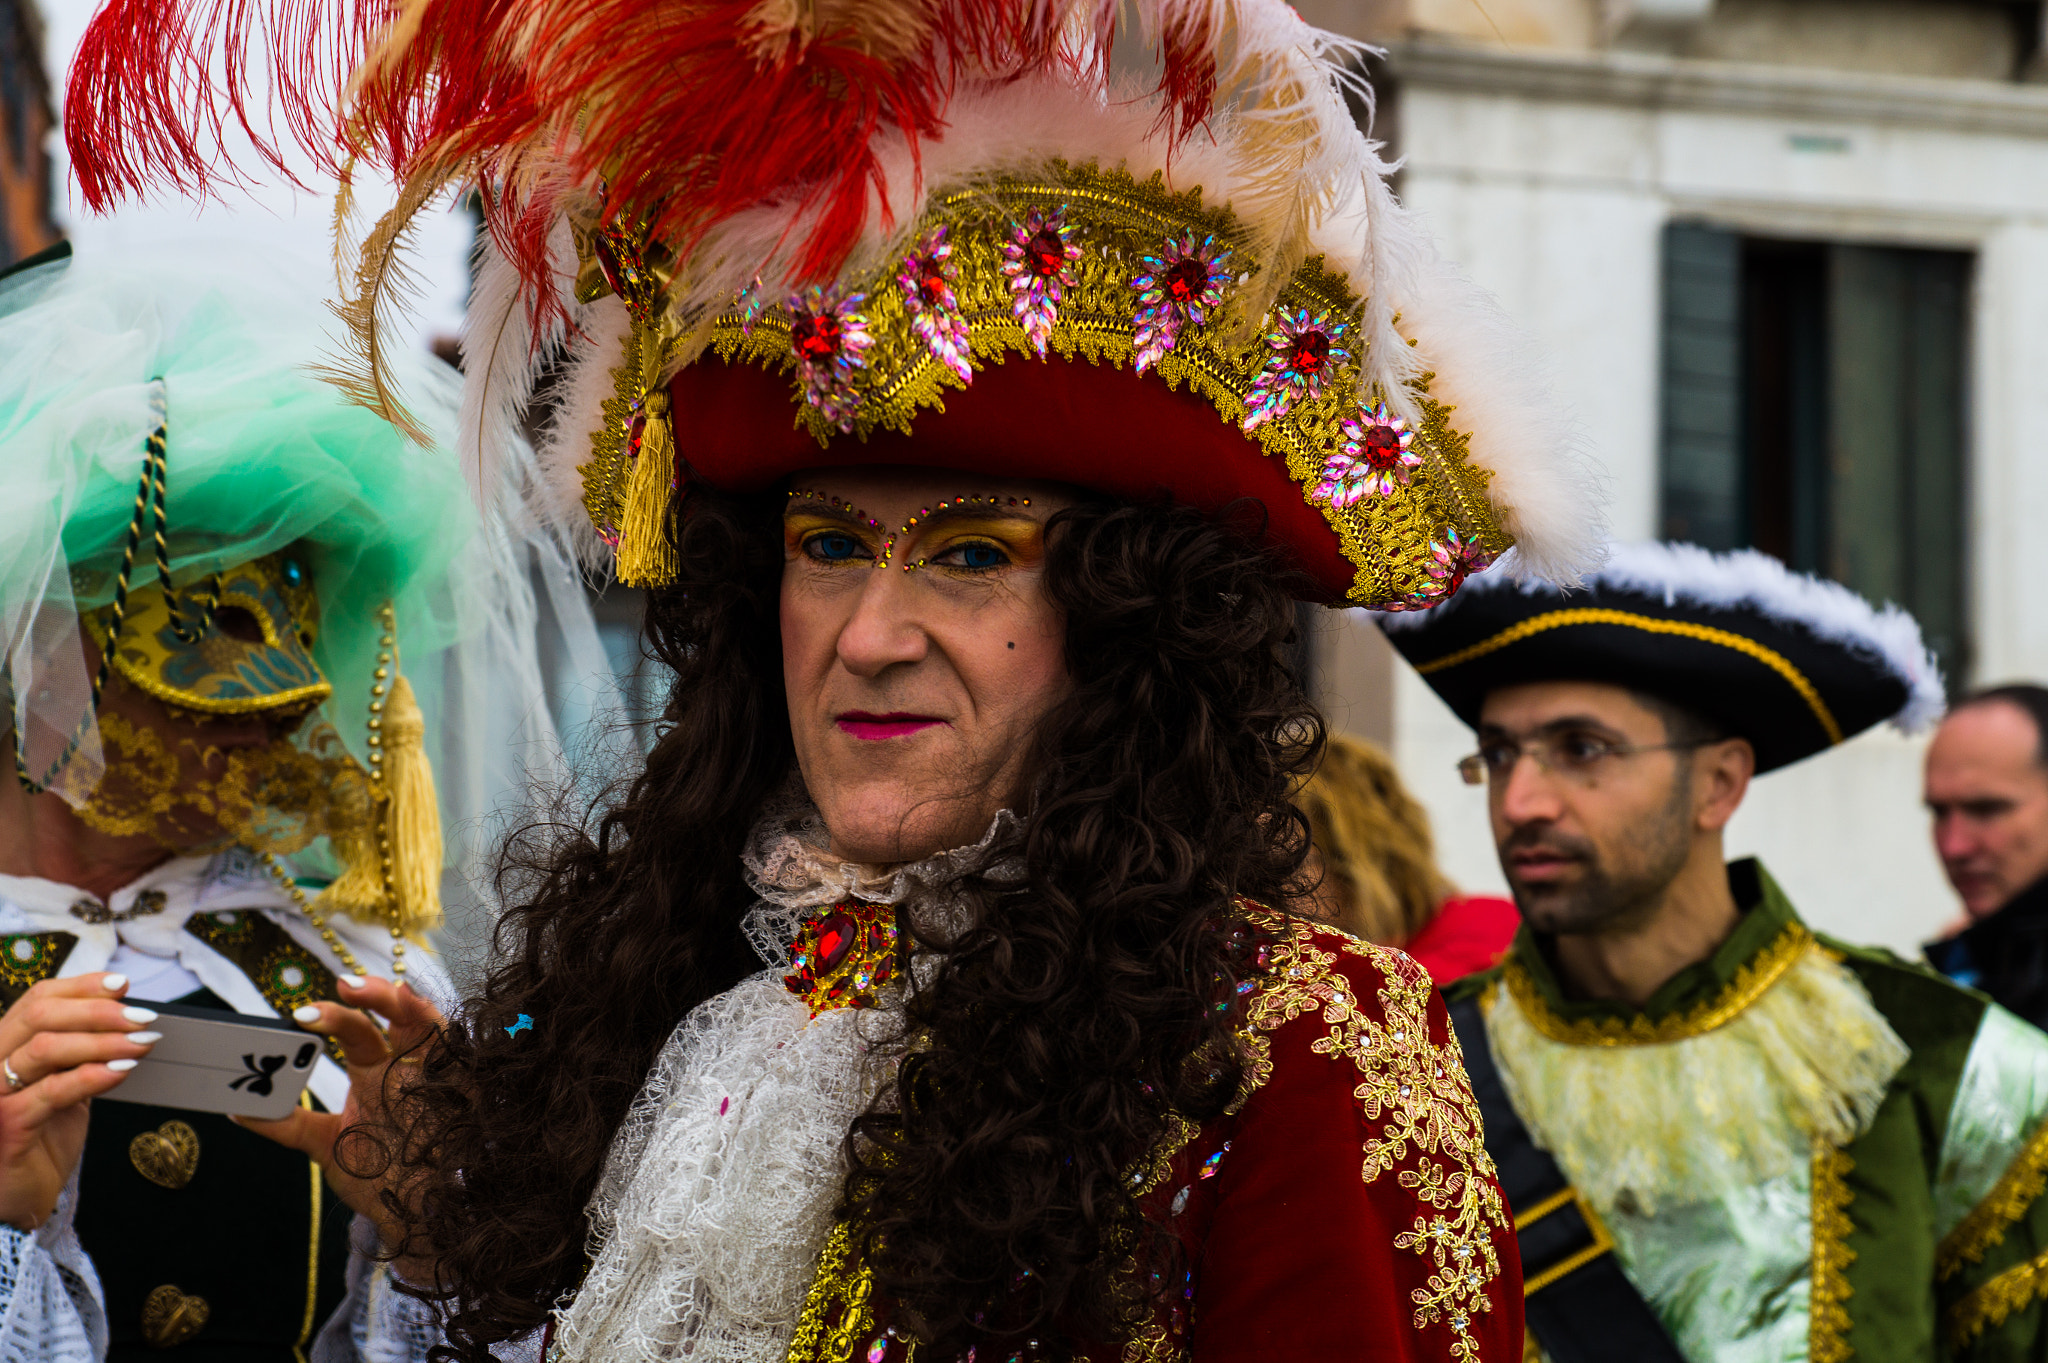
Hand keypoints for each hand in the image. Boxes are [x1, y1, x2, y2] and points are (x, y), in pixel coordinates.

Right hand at [0, 973, 160, 1229]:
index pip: (36, 1000)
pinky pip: (51, 1092)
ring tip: (143, 1042)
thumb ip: (79, 1052)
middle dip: (98, 1011)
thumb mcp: (62, 1085)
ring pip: (45, 1049)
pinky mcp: (7, 1126)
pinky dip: (91, 1076)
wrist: (20, 1197)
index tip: (123, 984)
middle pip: (40, 1016)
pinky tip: (121, 1071)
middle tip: (143, 1017)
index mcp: (1, 1047)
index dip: (81, 987)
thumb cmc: (42, 1137)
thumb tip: (127, 1016)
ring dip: (102, 1041)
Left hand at [236, 975, 444, 1279]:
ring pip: (428, 1025)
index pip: (356, 1029)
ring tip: (387, 991)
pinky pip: (457, 1054)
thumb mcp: (324, 1144)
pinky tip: (419, 1011)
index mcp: (373, 1071)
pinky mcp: (458, 1093)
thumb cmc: (374, 1177)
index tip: (301, 1015)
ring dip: (408, 1004)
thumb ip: (286, 1124)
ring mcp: (432, 1077)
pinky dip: (443, 1032)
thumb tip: (235, 1108)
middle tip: (343, 988)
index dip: (333, 1016)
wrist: (413, 1216)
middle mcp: (403, 1066)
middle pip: (393, 1015)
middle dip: (371, 995)